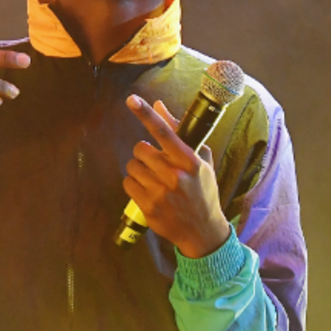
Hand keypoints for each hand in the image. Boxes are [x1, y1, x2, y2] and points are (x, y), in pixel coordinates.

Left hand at [122, 94, 230, 257]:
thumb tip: (159, 106)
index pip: (164, 132)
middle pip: (140, 149)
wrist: (203, 231)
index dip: (146, 114)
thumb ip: (179, 132)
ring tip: (152, 178)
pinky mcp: (148, 207)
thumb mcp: (200, 162)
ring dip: (138, 169)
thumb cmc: (203, 191)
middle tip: (154, 162)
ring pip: (132, 166)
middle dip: (144, 153)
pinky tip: (147, 190)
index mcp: (189, 161)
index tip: (131, 99)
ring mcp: (160, 193)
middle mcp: (174, 175)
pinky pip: (128, 184)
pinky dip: (133, 184)